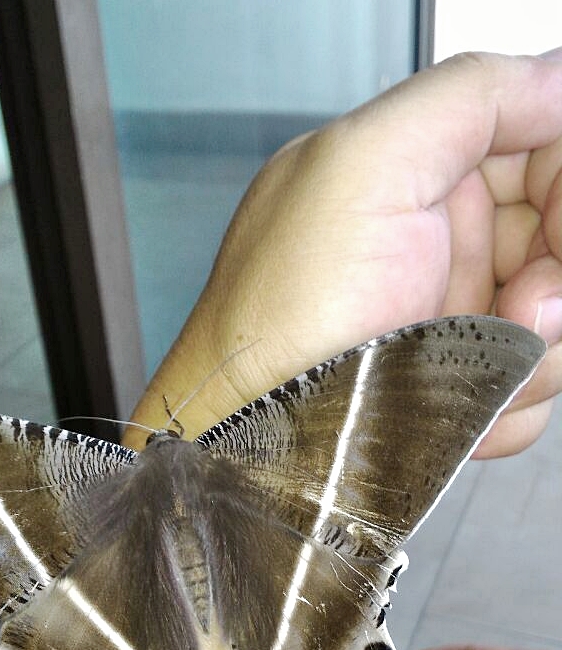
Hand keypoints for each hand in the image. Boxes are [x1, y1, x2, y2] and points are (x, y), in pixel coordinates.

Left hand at [130, 51, 561, 457]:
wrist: (251, 438)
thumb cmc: (280, 319)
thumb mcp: (360, 166)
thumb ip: (467, 97)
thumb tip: (556, 78)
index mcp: (415, 171)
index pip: (541, 142)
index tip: (558, 226)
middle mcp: (437, 240)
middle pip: (557, 233)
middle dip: (555, 274)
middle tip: (523, 306)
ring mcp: (448, 316)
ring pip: (555, 317)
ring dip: (536, 348)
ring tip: (469, 361)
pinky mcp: (453, 385)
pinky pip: (530, 387)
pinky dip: (511, 402)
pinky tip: (458, 404)